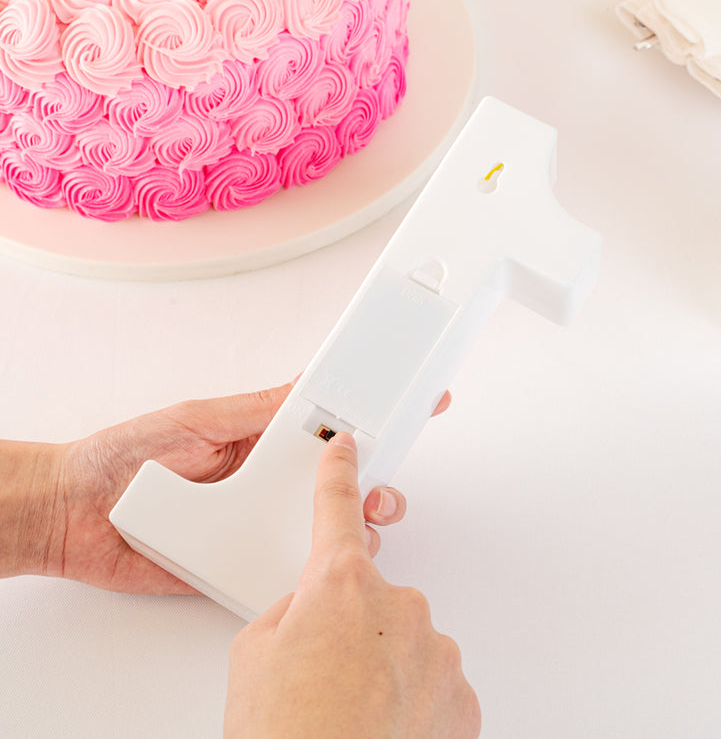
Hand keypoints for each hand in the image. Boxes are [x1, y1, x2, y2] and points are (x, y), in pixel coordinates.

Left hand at [2, 382, 450, 595]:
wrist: (73, 512)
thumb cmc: (126, 455)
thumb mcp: (197, 417)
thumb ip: (252, 409)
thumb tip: (306, 389)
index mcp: (262, 441)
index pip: (328, 426)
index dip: (371, 415)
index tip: (410, 402)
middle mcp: (267, 483)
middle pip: (339, 481)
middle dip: (376, 479)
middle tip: (387, 478)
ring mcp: (257, 525)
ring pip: (324, 527)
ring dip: (354, 524)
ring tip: (366, 518)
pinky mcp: (240, 564)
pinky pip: (288, 568)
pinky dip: (314, 569)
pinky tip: (328, 564)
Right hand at [224, 432, 480, 738]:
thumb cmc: (284, 732)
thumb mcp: (256, 653)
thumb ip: (291, 609)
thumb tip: (312, 608)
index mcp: (340, 582)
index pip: (335, 507)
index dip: (338, 473)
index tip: (346, 450)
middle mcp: (399, 604)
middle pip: (372, 596)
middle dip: (351, 624)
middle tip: (323, 673)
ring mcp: (436, 649)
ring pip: (406, 640)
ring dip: (384, 666)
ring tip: (349, 709)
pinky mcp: (462, 696)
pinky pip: (433, 681)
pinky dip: (412, 699)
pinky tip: (383, 726)